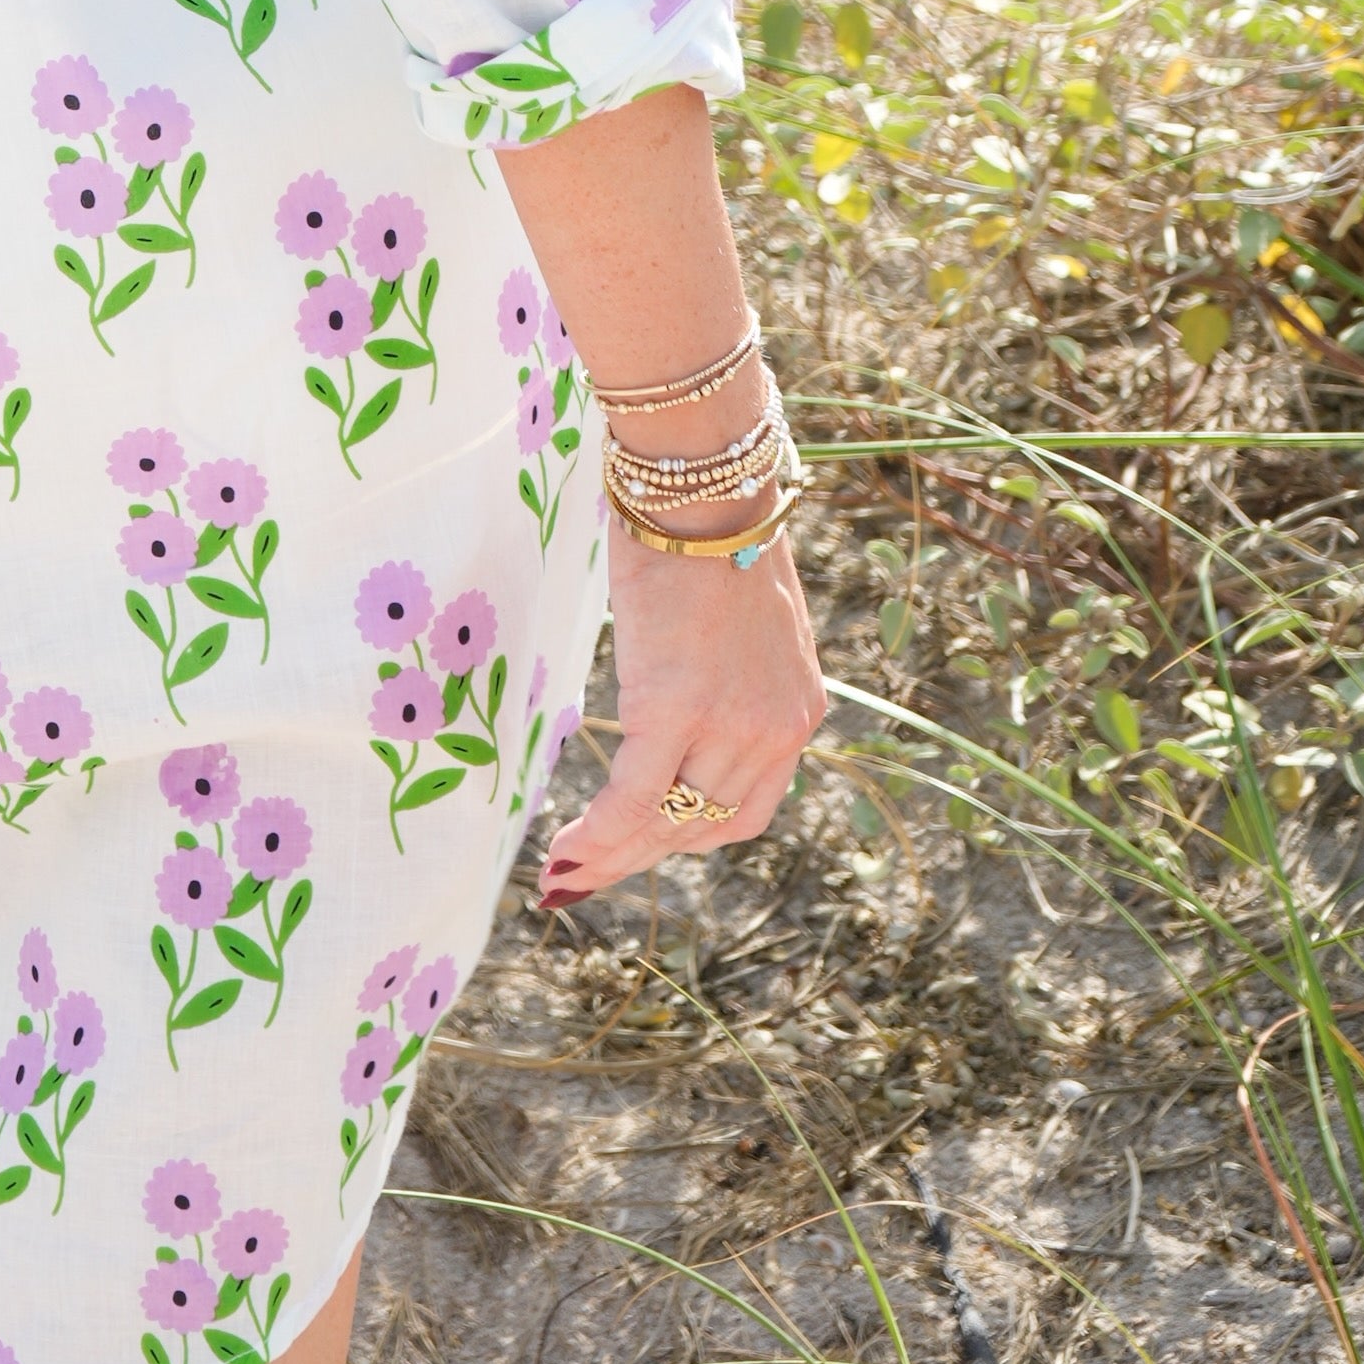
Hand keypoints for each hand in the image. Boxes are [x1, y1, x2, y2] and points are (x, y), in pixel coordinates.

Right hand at [535, 516, 827, 903]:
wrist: (704, 486)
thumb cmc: (710, 529)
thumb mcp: (740, 618)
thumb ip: (725, 669)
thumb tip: (679, 682)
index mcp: (797, 707)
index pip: (747, 804)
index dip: (691, 835)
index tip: (643, 843)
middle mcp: (777, 728)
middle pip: (709, 826)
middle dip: (646, 857)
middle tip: (591, 877)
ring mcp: (730, 723)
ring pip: (670, 822)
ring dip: (615, 856)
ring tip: (567, 873)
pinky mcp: (676, 708)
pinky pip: (634, 794)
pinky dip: (600, 833)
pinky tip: (567, 852)